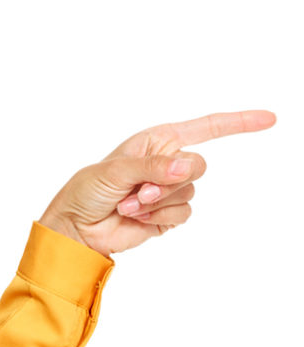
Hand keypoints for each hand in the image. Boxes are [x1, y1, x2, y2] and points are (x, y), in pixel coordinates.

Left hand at [39, 110, 275, 256]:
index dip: (238, 122)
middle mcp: (167, 162)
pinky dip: (158, 216)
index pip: (205, 128)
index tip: (269, 119)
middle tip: (136, 190)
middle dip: (167, 181)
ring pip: (189, 192)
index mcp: (156, 141)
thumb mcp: (115, 171)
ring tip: (128, 204)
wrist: (77, 227)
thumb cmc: (88, 190)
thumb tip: (186, 166)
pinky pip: (182, 214)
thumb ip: (153, 167)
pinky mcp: (168, 214)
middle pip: (198, 166)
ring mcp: (169, 190)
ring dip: (156, 201)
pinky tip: (135, 216)